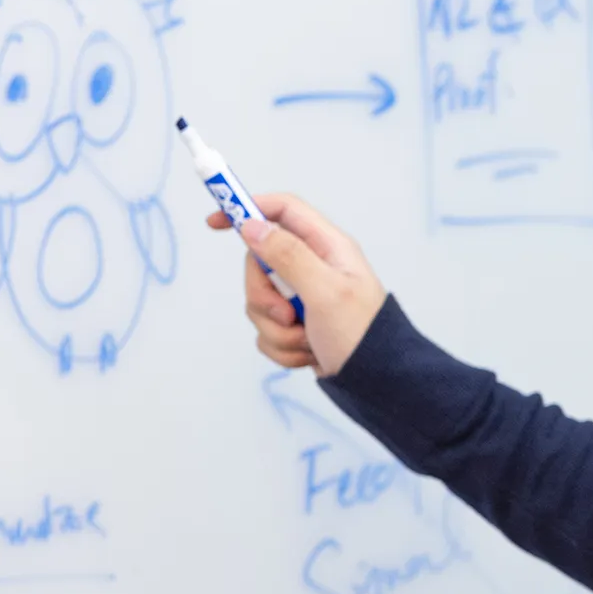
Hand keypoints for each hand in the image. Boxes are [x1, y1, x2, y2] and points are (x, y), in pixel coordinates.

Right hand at [204, 193, 386, 376]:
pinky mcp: (297, 325)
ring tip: (307, 339)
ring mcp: (304, 297)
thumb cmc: (361, 335)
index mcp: (328, 248)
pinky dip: (282, 346)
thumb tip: (252, 225)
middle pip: (260, 263)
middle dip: (264, 296)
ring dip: (277, 329)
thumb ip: (289, 256)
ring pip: (260, 302)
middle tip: (287, 315)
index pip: (282, 211)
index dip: (247, 210)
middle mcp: (315, 267)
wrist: (378, 383)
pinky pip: (267, 329)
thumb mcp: (325, 291)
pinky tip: (308, 353)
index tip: (214, 223)